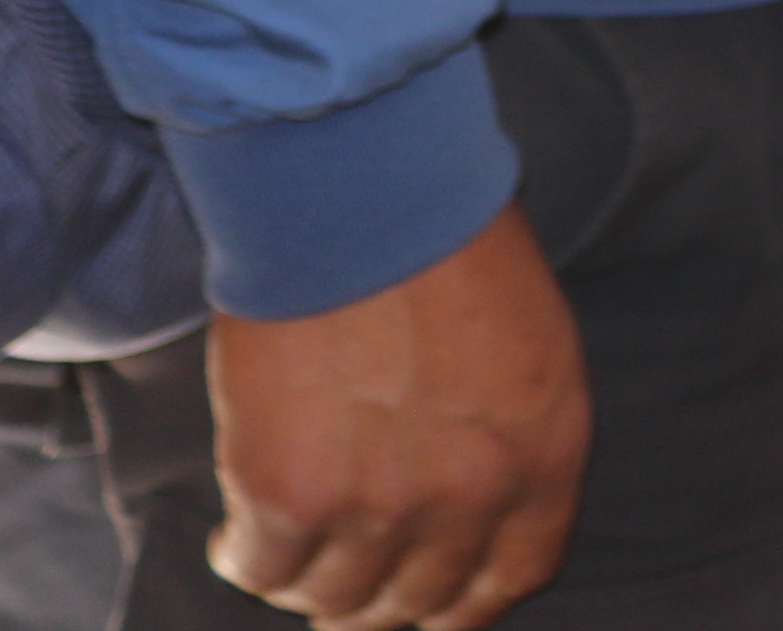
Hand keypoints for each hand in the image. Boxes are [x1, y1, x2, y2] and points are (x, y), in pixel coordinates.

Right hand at [206, 203, 589, 628]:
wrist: (363, 193)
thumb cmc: (446, 241)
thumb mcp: (529, 343)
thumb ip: (506, 436)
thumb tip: (461, 510)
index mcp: (545, 455)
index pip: (511, 578)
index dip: (463, 603)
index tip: (429, 603)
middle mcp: (471, 496)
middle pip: (416, 599)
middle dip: (378, 601)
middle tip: (343, 588)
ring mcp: (380, 505)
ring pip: (333, 598)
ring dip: (307, 582)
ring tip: (288, 548)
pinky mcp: (289, 496)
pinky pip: (261, 568)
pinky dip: (243, 558)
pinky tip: (238, 533)